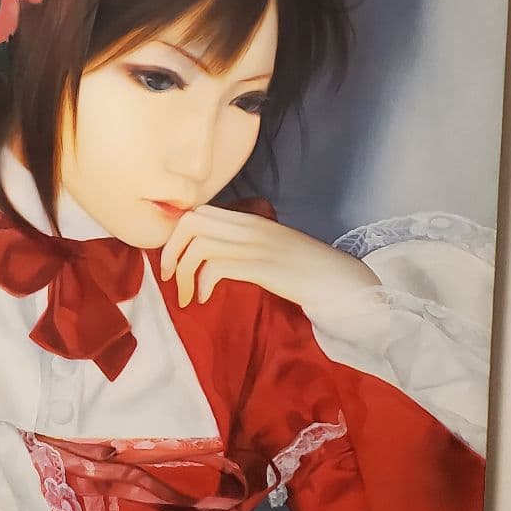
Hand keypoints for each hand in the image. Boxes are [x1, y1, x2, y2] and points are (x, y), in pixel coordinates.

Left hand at [160, 204, 379, 310]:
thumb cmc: (304, 271)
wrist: (341, 282)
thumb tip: (208, 254)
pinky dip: (201, 284)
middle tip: (170, 278)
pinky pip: (215, 267)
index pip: (198, 211)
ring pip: (198, 245)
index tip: (174, 260)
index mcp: (250, 219)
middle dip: (170, 251)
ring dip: (183, 274)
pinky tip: (205, 298)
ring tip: (188, 296)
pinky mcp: (263, 267)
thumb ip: (242, 243)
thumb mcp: (270, 247)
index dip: (176, 235)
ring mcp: (257, 245)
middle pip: (190, 222)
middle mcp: (250, 226)